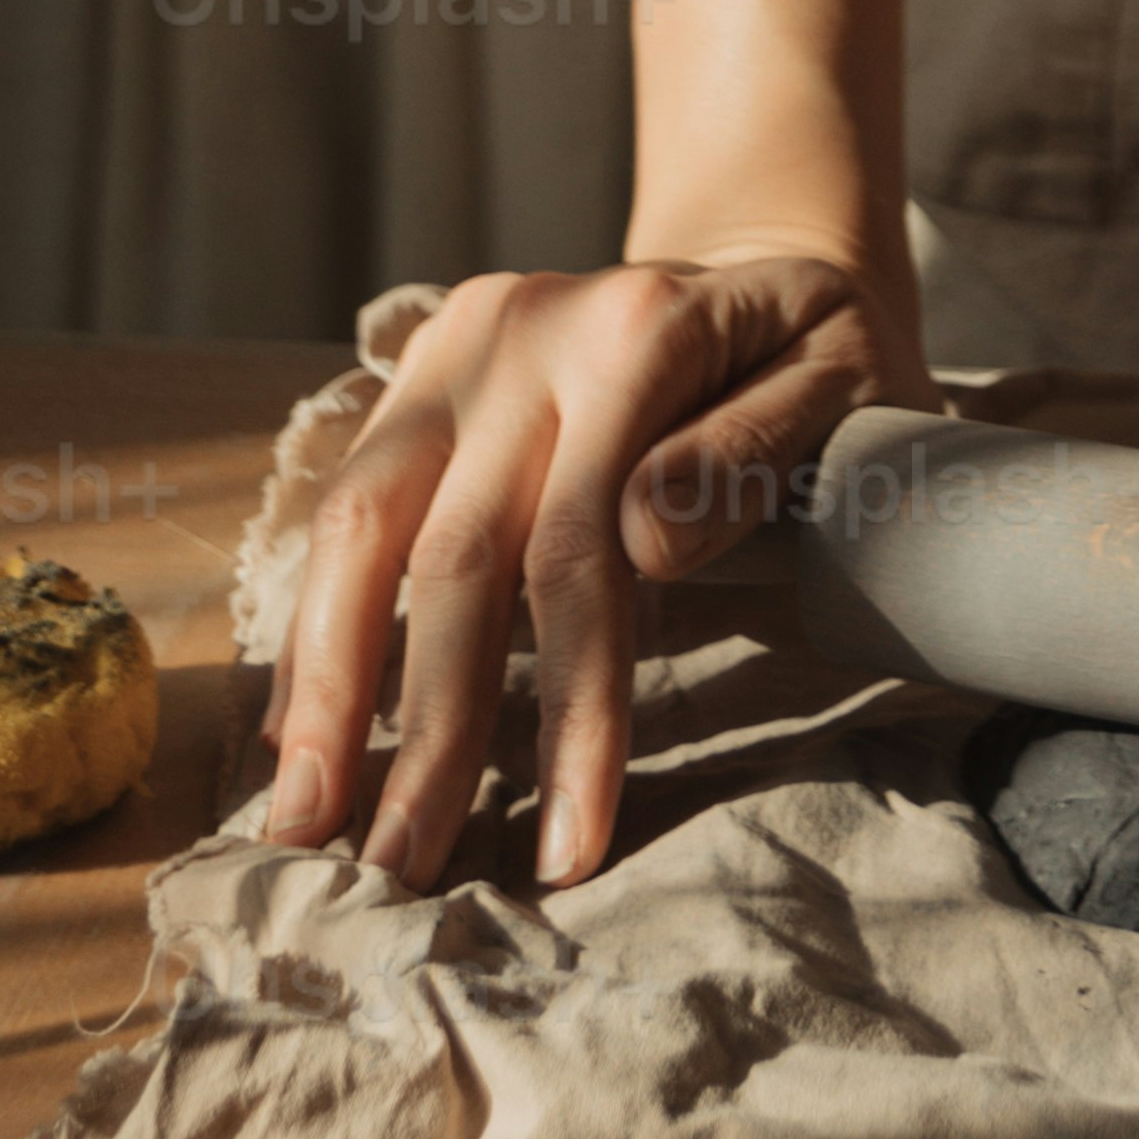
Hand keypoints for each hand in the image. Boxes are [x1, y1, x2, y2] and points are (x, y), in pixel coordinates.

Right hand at [260, 242, 925, 890]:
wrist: (761, 264)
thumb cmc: (819, 356)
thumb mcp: (841, 387)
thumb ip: (751, 456)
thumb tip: (645, 538)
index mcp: (636, 332)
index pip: (582, 550)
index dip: (570, 709)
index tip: (569, 851)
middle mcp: (524, 328)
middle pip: (452, 551)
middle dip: (425, 730)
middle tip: (399, 873)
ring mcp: (458, 344)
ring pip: (360, 522)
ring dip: (326, 684)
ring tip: (304, 824)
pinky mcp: (420, 372)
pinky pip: (346, 503)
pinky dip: (318, 622)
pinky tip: (297, 728)